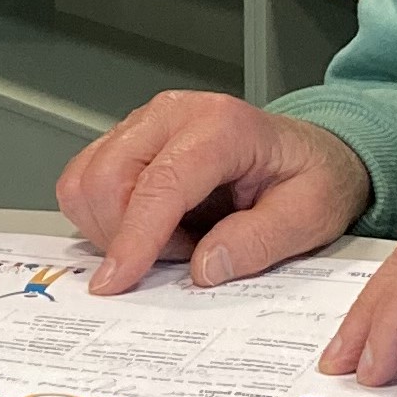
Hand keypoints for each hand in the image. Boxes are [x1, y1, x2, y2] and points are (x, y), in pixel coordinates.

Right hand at [57, 91, 373, 293]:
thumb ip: (259, 241)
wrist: (309, 152)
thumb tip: (203, 268)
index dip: (133, 238)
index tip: (118, 282)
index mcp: (222, 126)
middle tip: (181, 257)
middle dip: (125, 237)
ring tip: (172, 239)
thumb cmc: (310, 176)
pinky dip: (105, 217)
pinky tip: (151, 226)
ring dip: (113, 228)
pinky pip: (85, 182)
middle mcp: (174, 114)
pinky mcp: (128, 139)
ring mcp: (145, 123)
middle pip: (107, 178)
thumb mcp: (310, 216)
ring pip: (85, 180)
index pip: (160, 183)